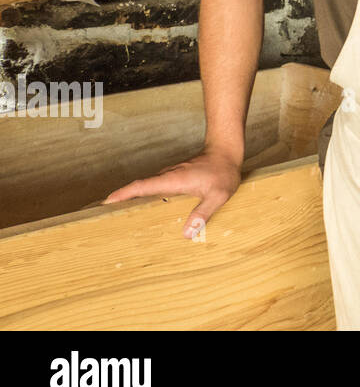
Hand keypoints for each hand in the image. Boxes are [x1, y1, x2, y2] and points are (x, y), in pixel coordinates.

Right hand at [101, 149, 242, 238]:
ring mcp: (171, 175)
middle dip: (121, 199)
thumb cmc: (223, 173)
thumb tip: (185, 234)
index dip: (123, 194)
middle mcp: (168, 176)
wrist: (227, 152)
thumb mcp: (218, 196)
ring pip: (147, 186)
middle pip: (139, 187)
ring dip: (133, 197)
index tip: (106, 202)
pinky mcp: (175, 176)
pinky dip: (146, 195)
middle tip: (104, 215)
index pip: (142, 186)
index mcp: (173, 180)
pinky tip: (146, 207)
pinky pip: (156, 186)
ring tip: (119, 216)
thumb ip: (203, 213)